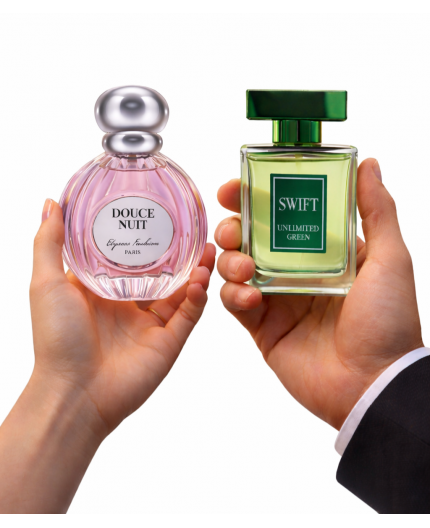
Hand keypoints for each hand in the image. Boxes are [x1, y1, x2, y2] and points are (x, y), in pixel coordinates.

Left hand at [0, 200, 213, 512]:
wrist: (74, 392)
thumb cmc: (56, 339)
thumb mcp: (46, 283)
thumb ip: (49, 244)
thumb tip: (52, 203)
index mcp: (104, 291)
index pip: (132, 259)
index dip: (148, 238)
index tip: (161, 215)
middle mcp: (130, 306)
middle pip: (163, 274)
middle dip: (181, 253)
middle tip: (195, 231)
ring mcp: (150, 325)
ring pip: (182, 293)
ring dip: (197, 272)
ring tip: (207, 251)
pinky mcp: (167, 342)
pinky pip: (189, 316)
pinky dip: (197, 298)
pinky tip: (200, 281)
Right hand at [215, 158, 422, 429]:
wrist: (373, 384)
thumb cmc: (388, 322)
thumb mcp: (390, 259)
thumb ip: (376, 211)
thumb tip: (368, 165)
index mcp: (323, 252)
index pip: (282, 216)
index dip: (256, 199)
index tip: (237, 188)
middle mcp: (296, 271)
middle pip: (251, 239)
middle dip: (234, 227)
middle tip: (234, 228)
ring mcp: (277, 299)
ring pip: (235, 267)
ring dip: (230, 260)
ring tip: (244, 267)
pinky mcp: (263, 327)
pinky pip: (235, 303)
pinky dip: (233, 295)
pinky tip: (248, 296)